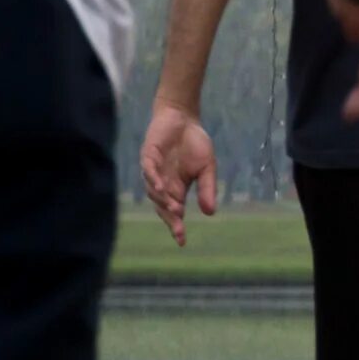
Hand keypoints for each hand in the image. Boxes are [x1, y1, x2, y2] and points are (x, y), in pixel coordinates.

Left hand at [139, 104, 218, 245]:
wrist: (184, 118)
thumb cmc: (194, 143)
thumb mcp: (207, 168)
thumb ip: (207, 189)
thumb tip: (210, 213)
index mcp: (176, 187)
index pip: (174, 211)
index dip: (176, 226)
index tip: (182, 241)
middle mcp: (162, 182)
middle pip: (162, 205)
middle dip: (170, 217)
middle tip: (179, 227)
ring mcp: (153, 169)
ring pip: (154, 191)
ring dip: (164, 200)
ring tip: (176, 209)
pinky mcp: (149, 155)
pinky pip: (148, 171)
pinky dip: (153, 180)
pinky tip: (161, 188)